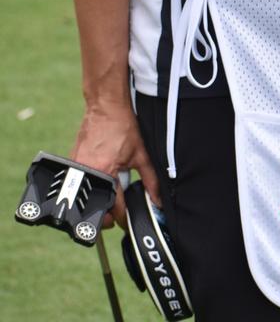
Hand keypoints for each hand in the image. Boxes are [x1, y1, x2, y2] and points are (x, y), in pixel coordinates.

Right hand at [71, 101, 161, 227]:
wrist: (106, 108)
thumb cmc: (123, 128)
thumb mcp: (140, 155)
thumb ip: (150, 179)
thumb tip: (157, 199)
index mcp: (106, 175)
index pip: (115, 209)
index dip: (124, 218)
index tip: (130, 221)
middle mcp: (88, 175)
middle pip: (97, 208)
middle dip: (108, 215)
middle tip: (119, 213)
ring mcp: (77, 170)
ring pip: (87, 198)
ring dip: (99, 201)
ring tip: (111, 196)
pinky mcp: (72, 165)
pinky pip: (82, 184)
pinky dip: (92, 186)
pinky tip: (102, 178)